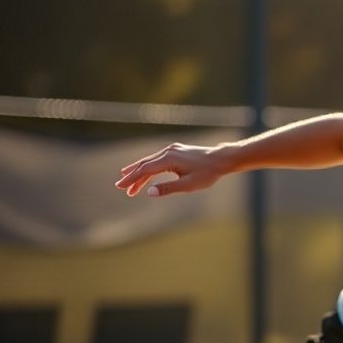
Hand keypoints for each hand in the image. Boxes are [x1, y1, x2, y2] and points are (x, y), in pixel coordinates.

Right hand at [115, 143, 229, 197]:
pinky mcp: (176, 151)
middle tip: (121, 187)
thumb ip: (168, 188)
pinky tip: (145, 173)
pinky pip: (158, 160)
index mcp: (168, 159)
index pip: (145, 170)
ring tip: (129, 183)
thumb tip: (149, 192)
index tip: (121, 187)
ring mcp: (172, 150)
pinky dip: (150, 167)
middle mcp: (168, 151)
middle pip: (145, 165)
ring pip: (151, 162)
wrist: (221, 159)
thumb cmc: (207, 173)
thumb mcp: (188, 185)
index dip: (132, 179)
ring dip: (140, 173)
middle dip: (132, 176)